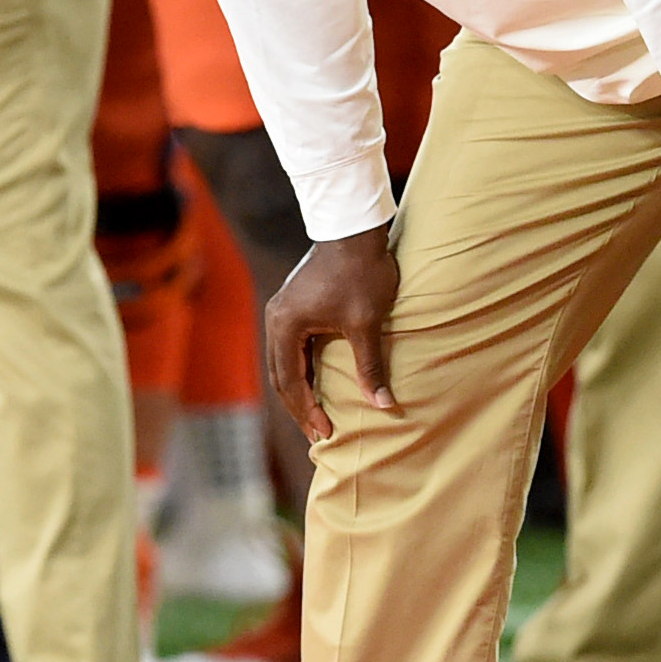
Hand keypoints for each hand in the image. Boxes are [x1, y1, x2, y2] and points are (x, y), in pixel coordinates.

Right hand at [264, 225, 399, 443]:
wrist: (354, 227)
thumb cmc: (361, 272)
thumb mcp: (367, 323)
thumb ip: (370, 366)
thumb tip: (384, 405)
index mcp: (285, 326)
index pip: (290, 382)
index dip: (307, 411)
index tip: (326, 432)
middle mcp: (275, 319)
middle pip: (281, 377)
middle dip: (299, 407)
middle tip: (318, 434)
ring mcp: (282, 311)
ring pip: (284, 363)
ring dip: (299, 390)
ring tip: (316, 415)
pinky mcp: (294, 305)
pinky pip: (291, 348)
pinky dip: (302, 370)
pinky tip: (317, 384)